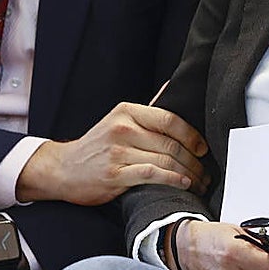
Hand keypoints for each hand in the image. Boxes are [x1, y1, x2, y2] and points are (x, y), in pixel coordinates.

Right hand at [16, 102, 208, 205]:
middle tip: (206, 172)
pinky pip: (151, 175)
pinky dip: (172, 180)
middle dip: (194, 160)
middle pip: (170, 143)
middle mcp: (122, 128)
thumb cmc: (97, 146)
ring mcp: (118, 152)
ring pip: (164, 160)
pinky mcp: (114, 174)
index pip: (170, 119)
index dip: (192, 135)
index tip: (203, 148)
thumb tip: (173, 85)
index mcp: (127, 112)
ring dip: (188, 173)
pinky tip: (183, 184)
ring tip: (199, 182)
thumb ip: (148, 109)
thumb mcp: (119, 120)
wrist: (62, 169)